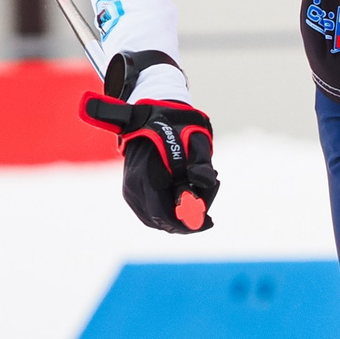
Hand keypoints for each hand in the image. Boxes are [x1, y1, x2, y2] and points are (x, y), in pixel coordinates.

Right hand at [78, 51, 217, 232]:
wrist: (149, 113)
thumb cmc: (175, 126)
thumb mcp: (194, 140)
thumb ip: (201, 163)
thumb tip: (208, 182)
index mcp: (147, 176)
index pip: (165, 216)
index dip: (189, 225)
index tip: (210, 222)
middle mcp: (134, 187)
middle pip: (162, 221)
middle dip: (188, 217)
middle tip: (208, 199)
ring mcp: (130, 190)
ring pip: (156, 219)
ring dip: (179, 213)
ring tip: (197, 189)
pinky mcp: (130, 191)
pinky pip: (151, 212)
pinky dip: (169, 209)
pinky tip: (185, 191)